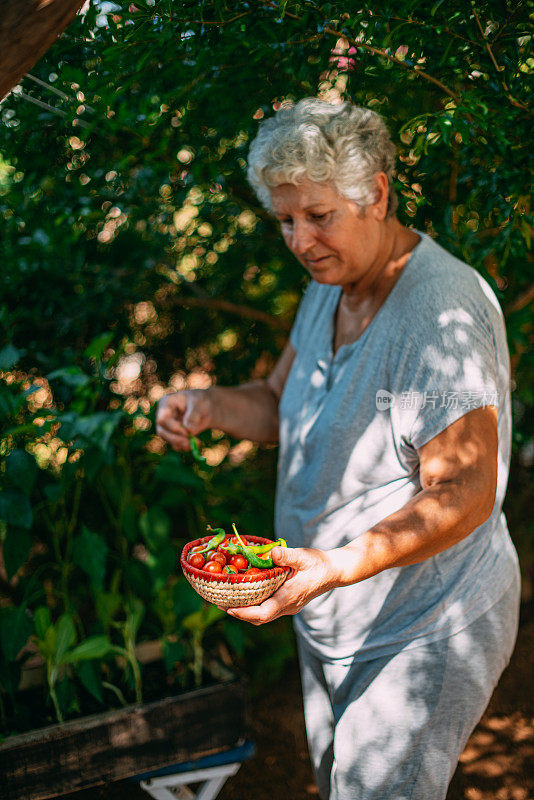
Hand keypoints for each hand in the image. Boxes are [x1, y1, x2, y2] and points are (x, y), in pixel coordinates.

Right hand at [156, 389, 212, 450]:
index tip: (187, 432)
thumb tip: (189, 430)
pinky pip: (176, 445)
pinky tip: (195, 444)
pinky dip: (185, 447)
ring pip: (168, 440)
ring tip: (197, 442)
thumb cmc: (200, 401)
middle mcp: (163, 416)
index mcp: (166, 403)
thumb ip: (193, 415)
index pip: (163, 419)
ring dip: (182, 444)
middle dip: (177, 439)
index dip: (173, 428)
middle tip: (191, 443)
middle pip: (162, 432)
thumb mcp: (198, 403)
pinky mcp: (173, 435)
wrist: (205, 408)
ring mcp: (167, 427)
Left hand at [222, 545, 339, 624]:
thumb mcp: (303, 556)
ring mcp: (289, 607)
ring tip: (227, 600)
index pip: (263, 613)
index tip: (228, 609)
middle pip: (259, 618)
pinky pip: (268, 609)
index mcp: (289, 597)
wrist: (335, 571)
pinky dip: (254, 605)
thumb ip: (287, 555)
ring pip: (263, 615)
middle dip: (239, 613)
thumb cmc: (319, 563)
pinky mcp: (289, 603)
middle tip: (219, 603)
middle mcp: (287, 606)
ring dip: (245, 611)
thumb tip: (271, 553)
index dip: (244, 613)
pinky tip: (246, 594)